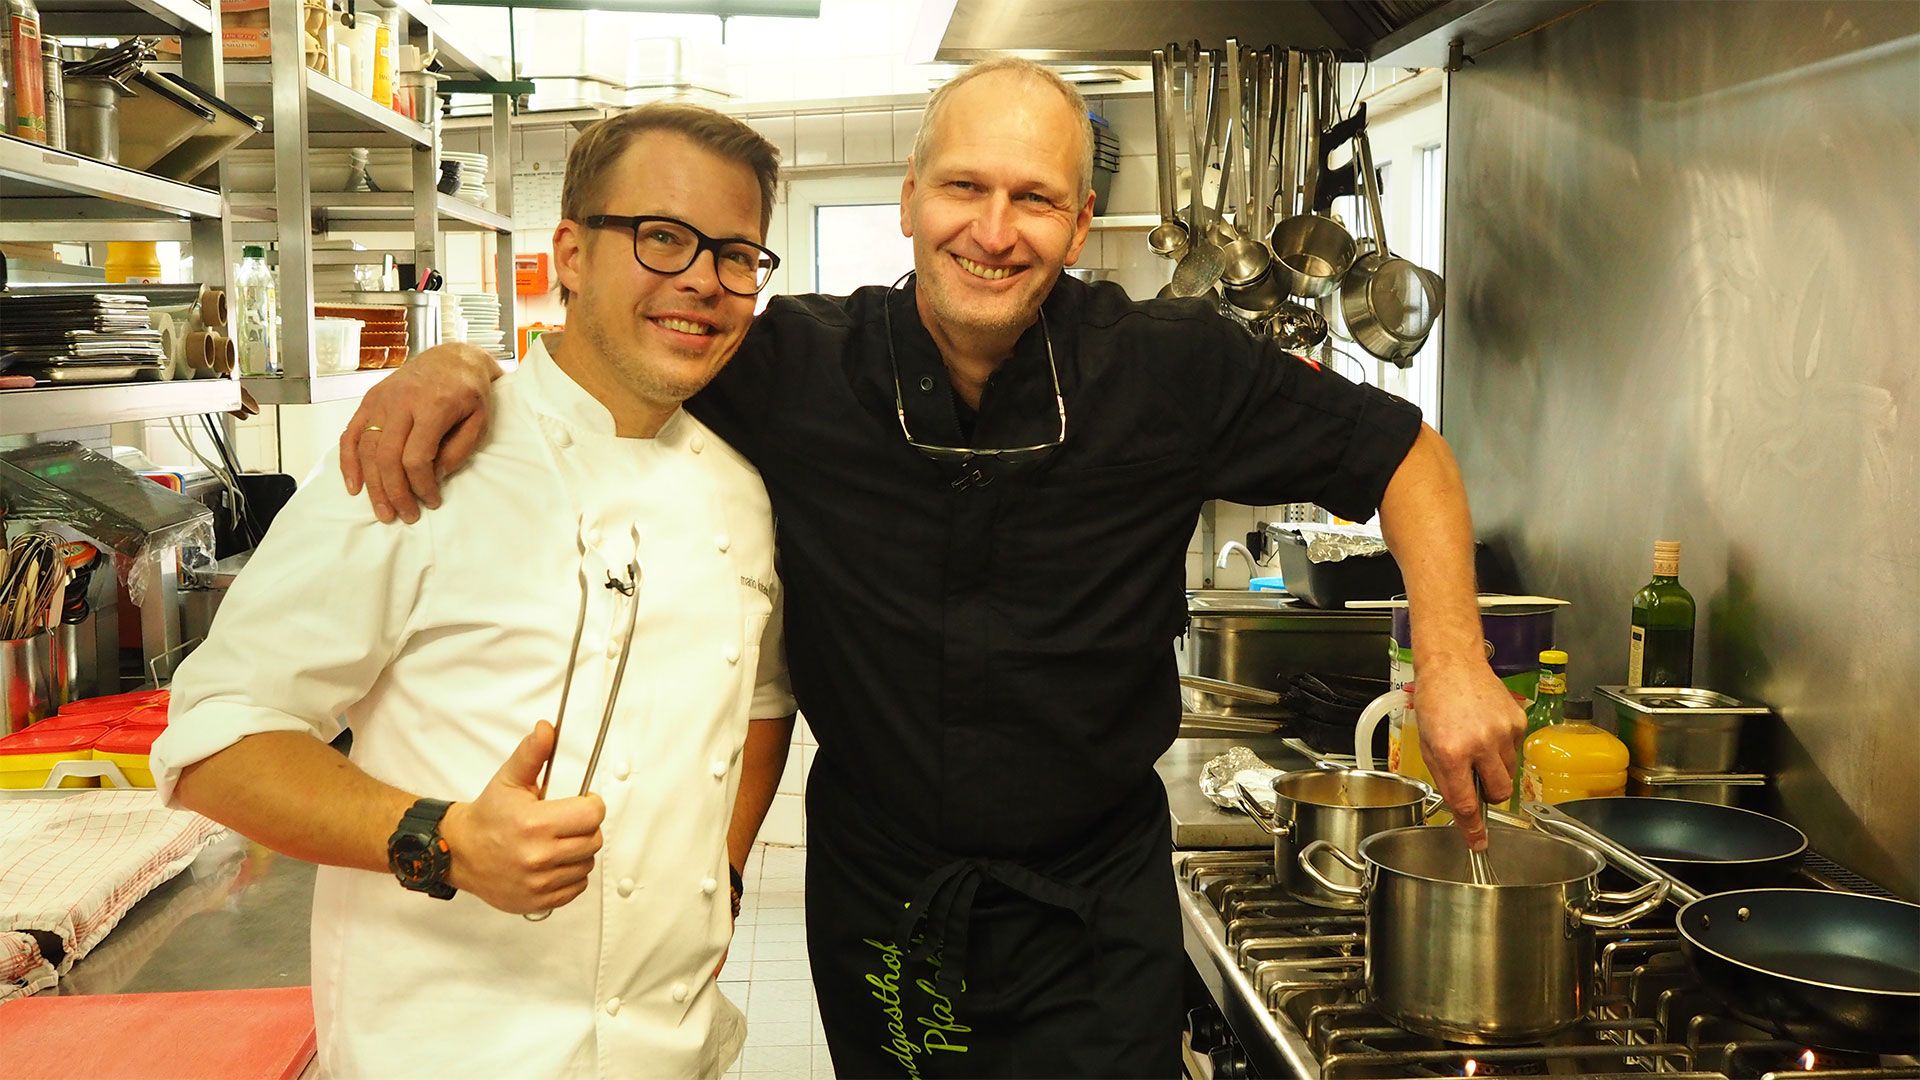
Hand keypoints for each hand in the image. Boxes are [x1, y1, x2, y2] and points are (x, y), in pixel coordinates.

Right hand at [341, 343, 498, 523]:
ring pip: (367, 449)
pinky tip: (355, 486)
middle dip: (395, 493)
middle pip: (387, 457)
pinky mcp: (370, 401)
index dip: (422, 486)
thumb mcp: (479, 420)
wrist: (451, 358)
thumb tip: (434, 478)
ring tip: (384, 511)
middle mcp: (401, 402)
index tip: (432, 501)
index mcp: (432, 406)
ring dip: (373, 486)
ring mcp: (381, 400)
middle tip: (404, 516)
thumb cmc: (469, 392)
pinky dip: (348, 462)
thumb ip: (458, 450)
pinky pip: (351, 434)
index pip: (416, 457)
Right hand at [441, 721, 605, 913]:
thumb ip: (532, 753)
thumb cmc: (488, 816)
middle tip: (566, 822)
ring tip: (556, 842)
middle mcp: (537, 856)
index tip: (582, 803)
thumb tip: (547, 729)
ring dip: (578, 852)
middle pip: (593, 840)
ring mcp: (538, 883)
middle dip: (584, 828)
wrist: (460, 852)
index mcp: (534, 824)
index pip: (592, 815)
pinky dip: (570, 875)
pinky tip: (552, 863)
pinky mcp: (538, 901)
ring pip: (586, 865)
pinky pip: (576, 888)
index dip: (591, 805)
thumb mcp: (509, 779)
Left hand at [1413, 659, 1525, 851]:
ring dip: (1494, 768)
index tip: (1478, 843)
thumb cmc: (1435, 703)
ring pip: (1508, 773)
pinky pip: (1515, 750)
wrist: (1453, 665)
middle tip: (1475, 778)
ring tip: (1477, 743)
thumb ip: (1446, 778)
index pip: (1466, 803)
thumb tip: (1462, 808)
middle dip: (1488, 795)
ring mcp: (1503, 733)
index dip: (1473, 829)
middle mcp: (1480, 744)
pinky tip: (1487, 728)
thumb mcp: (1428, 745)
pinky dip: (1503, 747)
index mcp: (1451, 753)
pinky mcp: (1518, 722)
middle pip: (1498, 794)